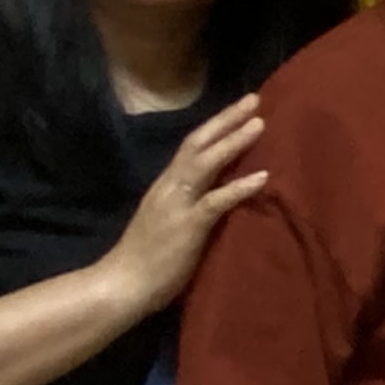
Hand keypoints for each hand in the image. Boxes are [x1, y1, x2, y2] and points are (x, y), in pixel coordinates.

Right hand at [103, 97, 267, 311]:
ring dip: (233, 142)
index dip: (215, 126)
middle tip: (254, 99)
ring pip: (205, 163)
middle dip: (225, 120)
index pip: (191, 147)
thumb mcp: (169, 221)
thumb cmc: (146, 259)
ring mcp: (177, 205)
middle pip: (198, 144)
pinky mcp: (187, 227)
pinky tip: (263, 178)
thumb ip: (189, 203)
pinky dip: (239, 187)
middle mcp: (169, 188)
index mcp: (166, 186)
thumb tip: (215, 190)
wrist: (121, 286)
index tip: (239, 109)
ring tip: (259, 124)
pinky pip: (216, 201)